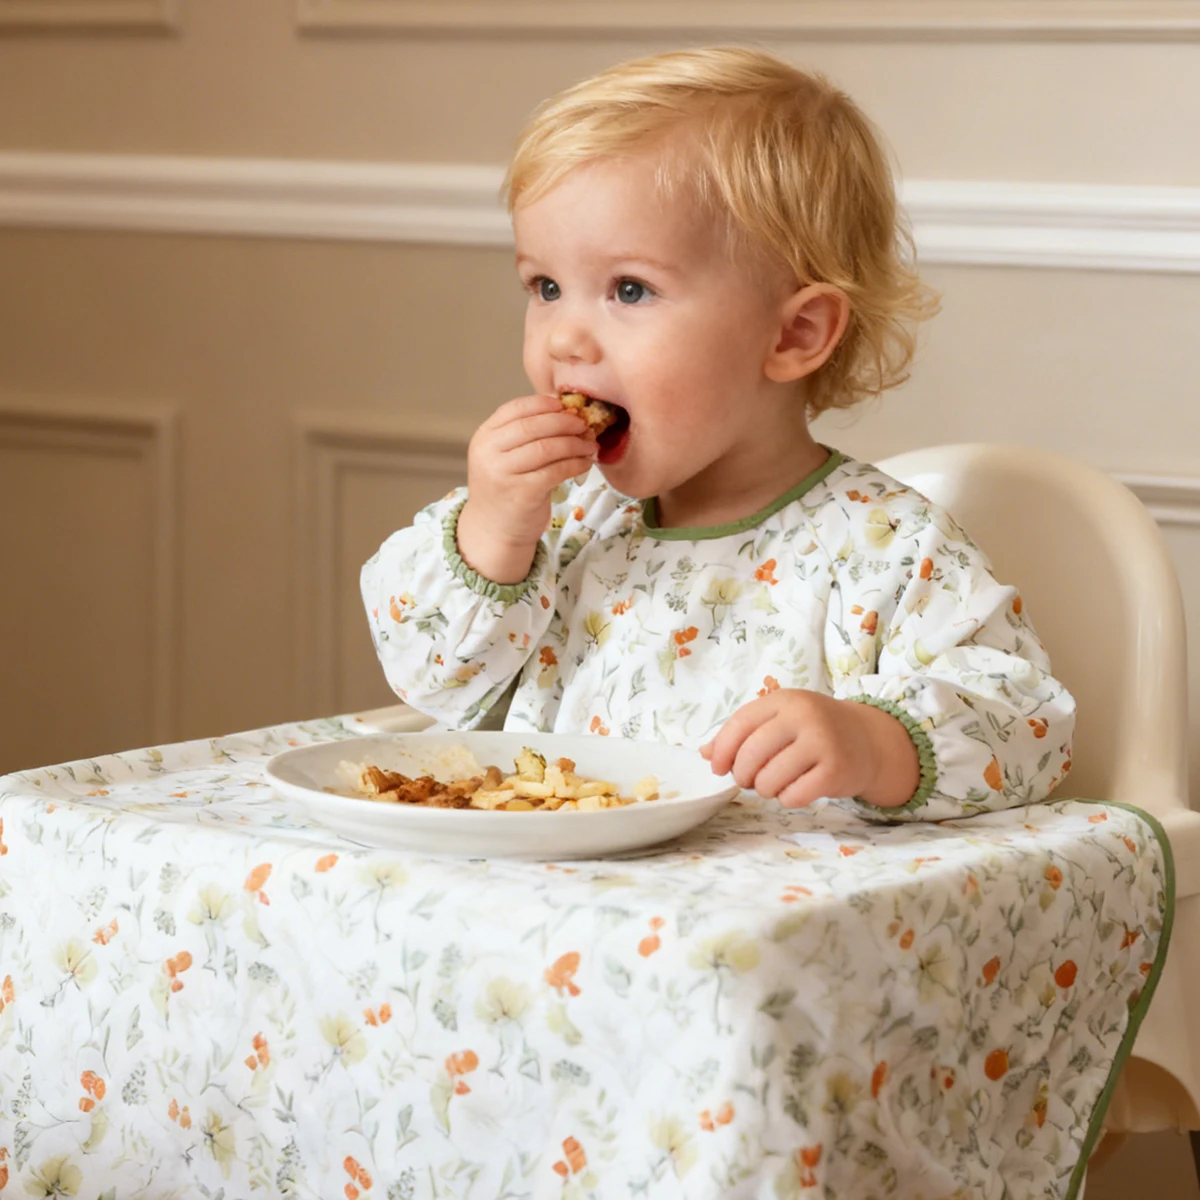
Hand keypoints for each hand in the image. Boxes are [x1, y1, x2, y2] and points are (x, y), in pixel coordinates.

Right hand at [456, 394, 596, 583]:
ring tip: (589, 445)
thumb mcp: (505, 456)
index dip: (544, 404)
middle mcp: (489, 452)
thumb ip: (525, 435)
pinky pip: (556, 470)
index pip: (515, 408)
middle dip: (564, 422)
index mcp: (484, 437)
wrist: (494, 529)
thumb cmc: (506, 488)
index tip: (565, 405)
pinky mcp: (522, 492)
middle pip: (533, 425)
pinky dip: (576, 463)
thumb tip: (566, 411)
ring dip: (575, 443)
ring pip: (547, 447)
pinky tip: (586, 463)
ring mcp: (503, 473)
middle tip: (584, 425)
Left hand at [699, 689, 919, 808]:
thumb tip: (704, 753)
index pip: (740, 724)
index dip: (722, 750)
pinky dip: (787, 799)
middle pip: (751, 754)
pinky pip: (793, 796)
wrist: (868, 740)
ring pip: (769, 779)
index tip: (718, 767)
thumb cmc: (814, 731)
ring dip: (765, 790)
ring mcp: (822, 743)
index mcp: (784, 700)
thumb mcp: (779, 720)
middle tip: (750, 780)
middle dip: (742, 775)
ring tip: (775, 784)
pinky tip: (796, 790)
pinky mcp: (836, 771)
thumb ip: (743, 734)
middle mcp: (804, 717)